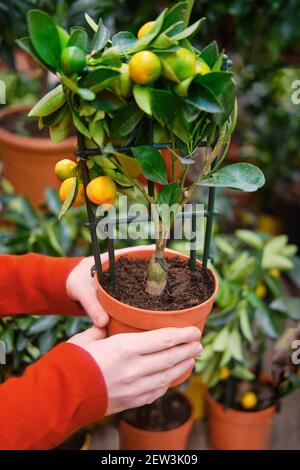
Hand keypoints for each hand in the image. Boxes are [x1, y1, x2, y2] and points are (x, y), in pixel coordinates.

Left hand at [66, 245, 177, 327]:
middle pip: (155, 267)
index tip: (180, 261)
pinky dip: (155, 301)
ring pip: (153, 282)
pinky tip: (168, 312)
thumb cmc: (74, 281)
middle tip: (190, 281)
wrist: (67, 286)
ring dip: (166, 288)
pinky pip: (144, 296)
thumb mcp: (81, 289)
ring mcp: (130, 280)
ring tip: (186, 297)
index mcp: (120, 259)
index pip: (146, 252)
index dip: (164, 255)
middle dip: (171, 273)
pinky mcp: (128, 294)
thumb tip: (102, 323)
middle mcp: (129, 268)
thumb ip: (91, 304)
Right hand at [69, 325, 201, 414]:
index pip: (163, 339)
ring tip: (192, 358)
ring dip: (182, 366)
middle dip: (188, 350)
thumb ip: (106, 330)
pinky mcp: (130, 401)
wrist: (59, 395)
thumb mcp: (88, 337)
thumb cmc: (72, 360)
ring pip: (167, 377)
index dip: (182, 335)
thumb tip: (112, 323)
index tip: (195, 330)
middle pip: (170, 358)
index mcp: (124, 348)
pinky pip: (156, 392)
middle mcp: (133, 369)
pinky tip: (172, 377)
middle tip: (199, 343)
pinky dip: (167, 383)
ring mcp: (133, 388)